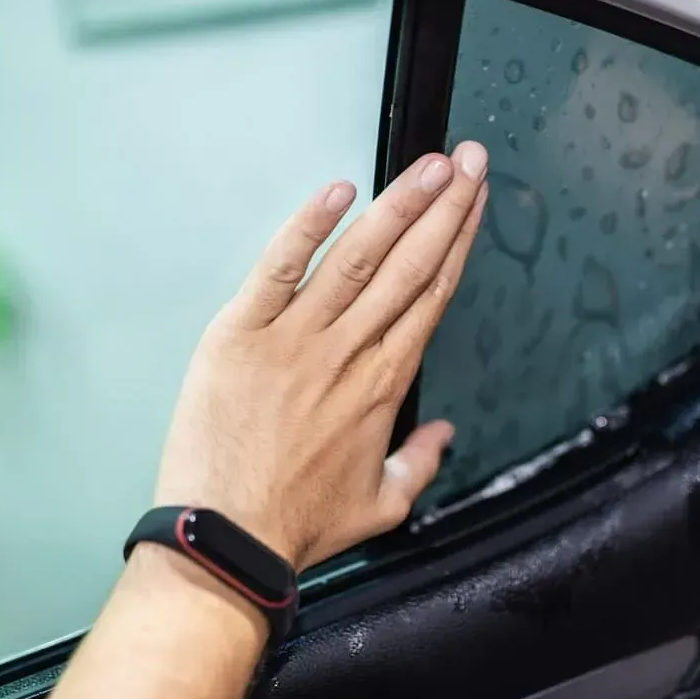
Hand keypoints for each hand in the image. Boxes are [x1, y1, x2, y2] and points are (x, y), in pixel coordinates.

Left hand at [153, 143, 489, 571]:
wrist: (223, 538)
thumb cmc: (298, 524)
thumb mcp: (382, 505)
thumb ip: (423, 463)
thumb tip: (446, 434)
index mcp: (385, 384)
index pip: (432, 296)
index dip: (458, 242)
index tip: (476, 202)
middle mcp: (349, 351)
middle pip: (409, 266)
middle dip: (445, 207)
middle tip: (470, 160)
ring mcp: (295, 338)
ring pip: (358, 257)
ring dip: (399, 206)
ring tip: (430, 166)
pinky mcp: (241, 333)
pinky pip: (280, 268)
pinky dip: (309, 227)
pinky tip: (340, 190)